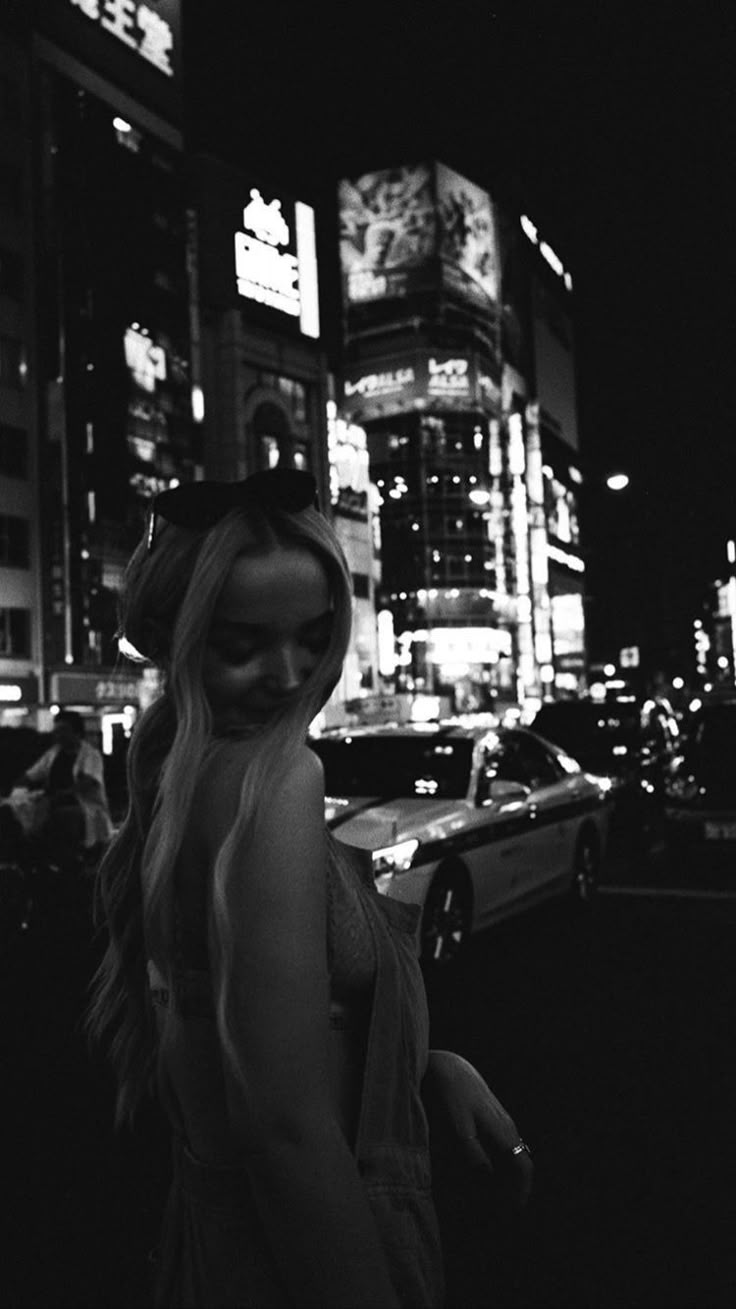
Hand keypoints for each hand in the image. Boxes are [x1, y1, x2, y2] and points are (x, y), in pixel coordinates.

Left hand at [422, 1050, 532, 1210]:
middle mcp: (508, 1128)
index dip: (520, 1192)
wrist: (445, 1067)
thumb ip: (474, 1156)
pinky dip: (497, 1164)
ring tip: (489, 1197)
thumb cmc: (450, 1098)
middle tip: (498, 1211)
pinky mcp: (490, 1117)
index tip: (511, 1212)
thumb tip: (489, 1180)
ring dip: (505, 1177)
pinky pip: (501, 1146)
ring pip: (511, 1155)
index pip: (523, 1168)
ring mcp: (501, 1121)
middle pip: (519, 1165)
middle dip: (513, 1188)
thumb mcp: (458, 1129)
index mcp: (504, 1132)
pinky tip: (482, 1171)